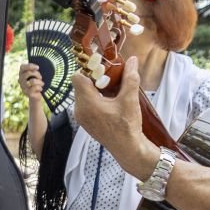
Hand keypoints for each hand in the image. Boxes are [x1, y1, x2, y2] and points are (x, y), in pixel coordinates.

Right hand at [19, 65, 45, 99]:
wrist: (36, 95)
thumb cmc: (36, 83)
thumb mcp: (35, 75)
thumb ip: (34, 70)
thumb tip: (36, 67)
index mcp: (21, 74)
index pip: (22, 67)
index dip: (30, 66)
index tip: (38, 67)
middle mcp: (20, 80)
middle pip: (29, 73)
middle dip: (37, 74)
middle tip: (40, 78)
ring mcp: (23, 87)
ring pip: (33, 81)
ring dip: (39, 82)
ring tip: (41, 84)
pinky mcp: (27, 93)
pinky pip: (35, 87)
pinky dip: (40, 88)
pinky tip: (40, 89)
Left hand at [70, 65, 159, 180]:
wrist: (126, 148)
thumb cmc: (127, 127)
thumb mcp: (130, 100)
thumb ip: (130, 78)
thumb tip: (132, 60)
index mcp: (87, 103)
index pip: (77, 77)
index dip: (88, 69)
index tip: (102, 68)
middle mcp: (79, 110)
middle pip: (79, 84)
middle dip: (93, 78)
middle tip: (109, 77)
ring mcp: (80, 117)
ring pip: (82, 94)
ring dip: (94, 88)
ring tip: (110, 89)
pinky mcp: (84, 121)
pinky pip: (84, 103)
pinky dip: (94, 98)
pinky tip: (108, 100)